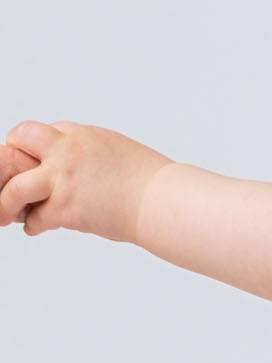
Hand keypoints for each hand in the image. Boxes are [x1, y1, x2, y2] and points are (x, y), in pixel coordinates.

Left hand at [0, 121, 174, 244]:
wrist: (165, 203)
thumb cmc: (152, 184)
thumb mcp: (117, 152)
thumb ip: (89, 155)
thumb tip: (74, 171)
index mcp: (81, 136)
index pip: (41, 134)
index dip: (32, 150)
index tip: (31, 163)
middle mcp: (68, 151)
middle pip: (18, 143)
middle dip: (6, 159)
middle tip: (4, 179)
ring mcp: (65, 179)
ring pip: (16, 186)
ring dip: (6, 202)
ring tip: (4, 213)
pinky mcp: (68, 208)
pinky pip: (37, 218)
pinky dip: (34, 225)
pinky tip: (34, 228)